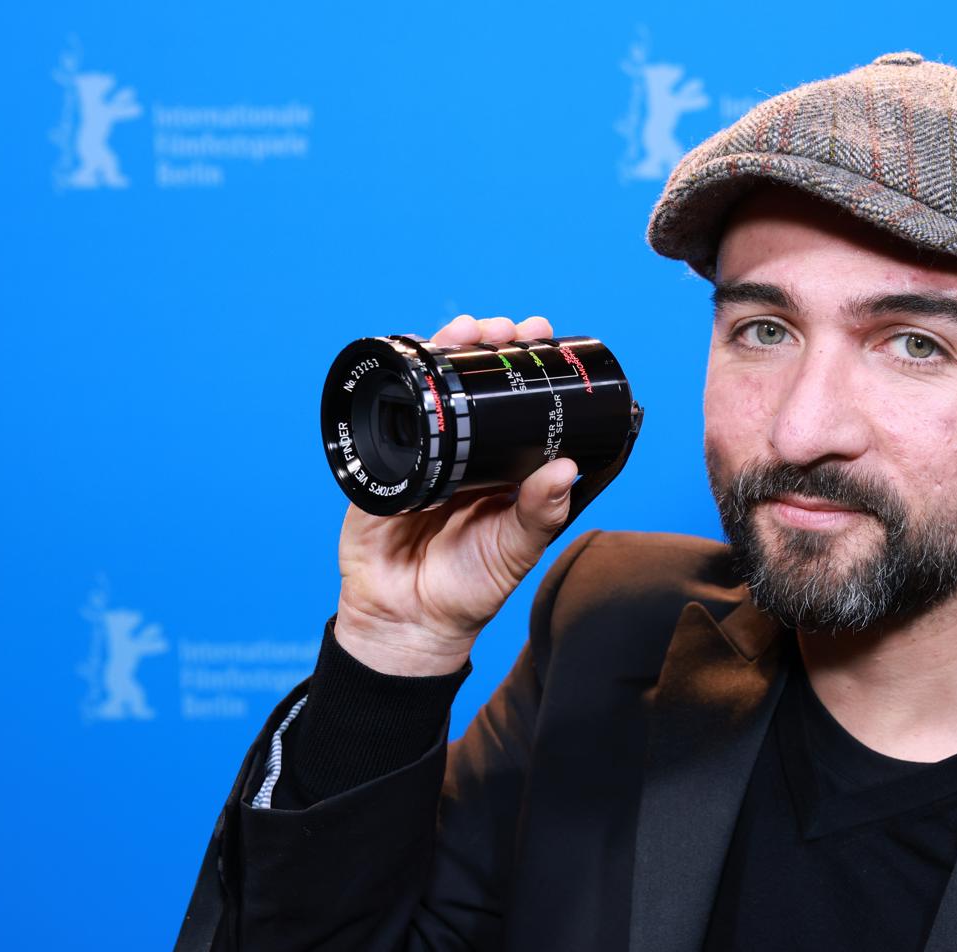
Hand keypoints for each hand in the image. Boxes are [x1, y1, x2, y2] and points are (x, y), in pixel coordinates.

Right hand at [333, 313, 576, 674]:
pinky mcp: (389, 457)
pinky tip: (422, 349)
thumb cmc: (470, 588)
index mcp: (509, 468)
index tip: (550, 341)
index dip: (537, 370)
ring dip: (456, 348)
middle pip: (484, 383)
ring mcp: (429, 449)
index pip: (527, 406)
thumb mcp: (517, 550)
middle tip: (515, 329)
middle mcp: (472, 451)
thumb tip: (567, 468)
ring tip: (473, 329)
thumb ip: (541, 513)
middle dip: (497, 345)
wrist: (406, 618)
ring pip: (442, 385)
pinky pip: (396, 409)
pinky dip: (408, 374)